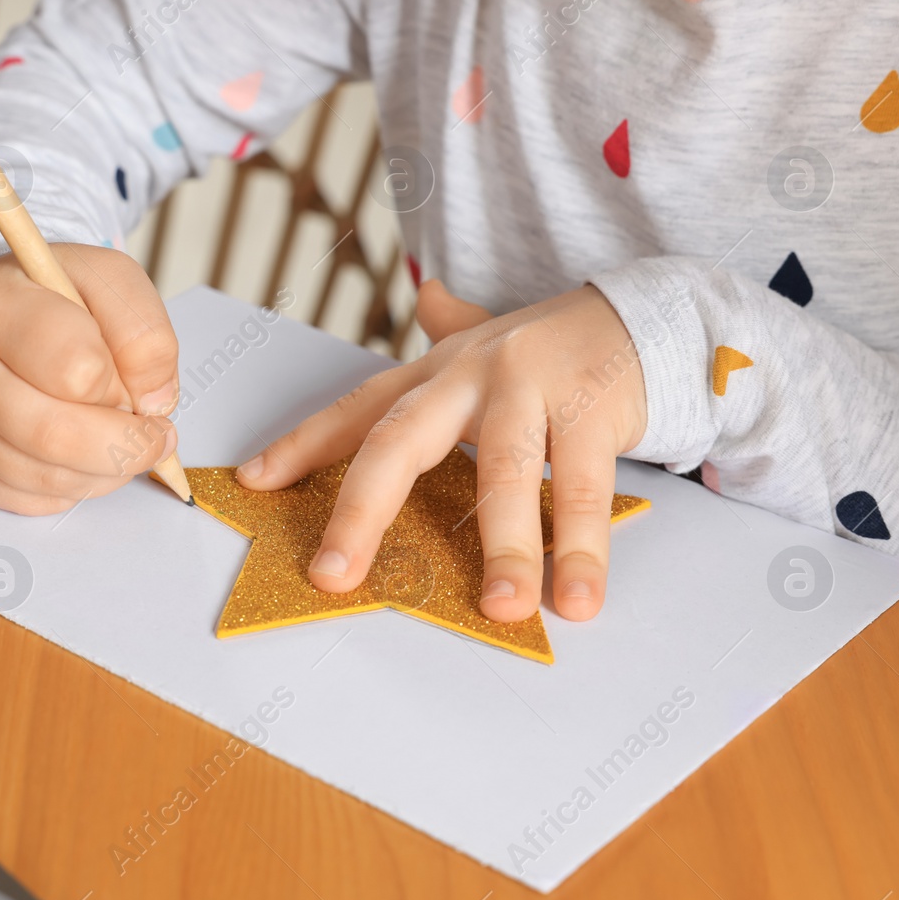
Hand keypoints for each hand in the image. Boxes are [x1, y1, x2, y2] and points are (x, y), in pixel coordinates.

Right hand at [0, 243, 180, 514]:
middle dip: (124, 447)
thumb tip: (153, 403)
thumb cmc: (52, 296)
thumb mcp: (109, 281)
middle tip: (155, 439)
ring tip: (120, 442)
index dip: (121, 385)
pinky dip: (72, 488)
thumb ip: (144, 333)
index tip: (137, 385)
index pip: (75, 367)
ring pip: (45, 476)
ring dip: (104, 472)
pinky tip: (82, 458)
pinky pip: (27, 499)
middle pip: (54, 436)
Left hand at [236, 284, 646, 621]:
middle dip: (362, 510)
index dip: (301, 445)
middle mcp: (470, 375)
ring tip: (498, 607)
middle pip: (399, 442)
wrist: (646, 315)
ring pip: (503, 474)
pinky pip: (583, 489)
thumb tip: (425, 291)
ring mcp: (530, 389)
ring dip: (504, 547)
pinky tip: (574, 596)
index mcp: (435, 372)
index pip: (356, 409)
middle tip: (335, 575)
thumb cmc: (552, 346)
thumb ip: (451, 326)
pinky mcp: (592, 408)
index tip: (252, 483)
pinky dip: (580, 548)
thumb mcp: (491, 338)